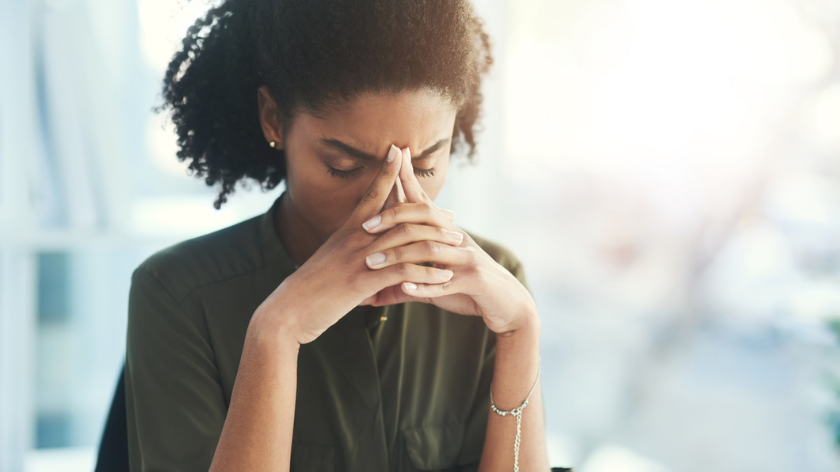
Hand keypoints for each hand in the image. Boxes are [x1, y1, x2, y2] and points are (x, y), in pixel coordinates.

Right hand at [252, 145, 458, 344]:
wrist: (288, 310)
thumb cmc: (310, 287)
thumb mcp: (330, 259)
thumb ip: (347, 247)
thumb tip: (361, 244)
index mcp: (347, 230)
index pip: (370, 193)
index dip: (386, 170)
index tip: (400, 150)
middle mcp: (356, 238)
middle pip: (399, 214)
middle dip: (429, 211)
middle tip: (452, 214)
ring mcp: (360, 259)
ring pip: (407, 241)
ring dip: (437, 242)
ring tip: (458, 243)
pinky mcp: (364, 282)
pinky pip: (405, 273)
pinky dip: (428, 274)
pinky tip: (445, 277)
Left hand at [362, 148, 537, 334]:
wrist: (508, 304)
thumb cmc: (469, 289)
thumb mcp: (436, 280)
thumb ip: (408, 281)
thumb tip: (376, 290)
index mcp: (448, 233)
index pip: (423, 202)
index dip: (408, 179)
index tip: (393, 156)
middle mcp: (458, 239)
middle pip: (424, 219)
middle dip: (393, 218)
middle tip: (366, 226)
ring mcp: (466, 259)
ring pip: (429, 251)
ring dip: (399, 257)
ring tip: (373, 263)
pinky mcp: (474, 281)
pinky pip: (445, 283)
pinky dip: (423, 286)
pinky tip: (404, 288)